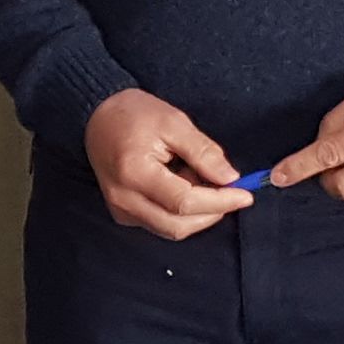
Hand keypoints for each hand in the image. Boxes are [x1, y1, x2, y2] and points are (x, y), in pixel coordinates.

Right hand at [80, 88, 253, 238]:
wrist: (97, 117)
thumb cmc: (134, 114)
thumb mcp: (174, 122)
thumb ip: (203, 152)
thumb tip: (230, 178)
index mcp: (134, 172)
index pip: (185, 202)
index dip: (220, 201)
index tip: (245, 195)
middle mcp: (123, 199)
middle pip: (178, 225)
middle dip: (211, 212)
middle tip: (229, 190)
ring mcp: (121, 210)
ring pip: (170, 229)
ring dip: (196, 213)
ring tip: (197, 179)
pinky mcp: (123, 214)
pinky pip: (160, 224)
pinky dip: (180, 213)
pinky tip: (181, 186)